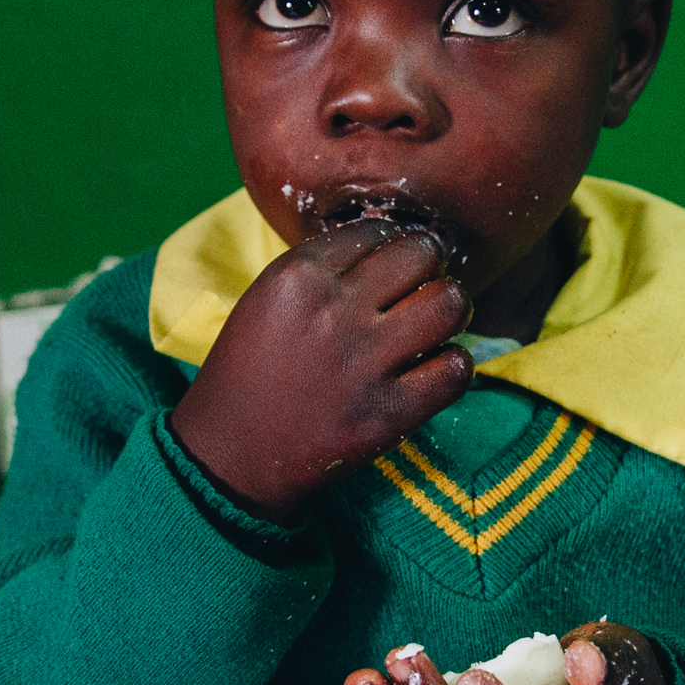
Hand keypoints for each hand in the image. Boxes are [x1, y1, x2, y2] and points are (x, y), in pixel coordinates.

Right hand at [171, 220, 471, 519]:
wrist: (229, 454)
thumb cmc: (249, 371)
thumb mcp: (268, 298)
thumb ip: (323, 269)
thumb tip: (393, 246)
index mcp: (299, 275)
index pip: (378, 230)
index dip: (392, 244)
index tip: (392, 267)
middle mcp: (334, 311)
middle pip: (423, 254)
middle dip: (430, 267)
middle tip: (422, 288)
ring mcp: (363, 364)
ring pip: (450, 305)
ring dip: (451, 311)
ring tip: (434, 326)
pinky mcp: (387, 414)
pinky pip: (455, 370)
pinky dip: (453, 367)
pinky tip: (433, 371)